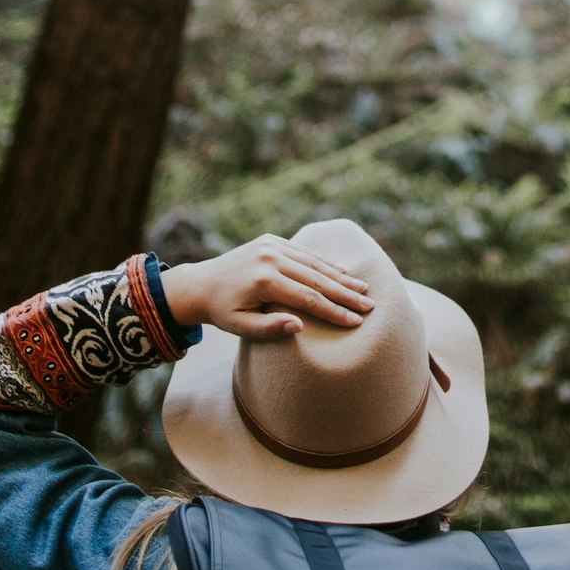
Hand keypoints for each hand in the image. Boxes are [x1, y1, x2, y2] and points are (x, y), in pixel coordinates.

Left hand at [161, 235, 373, 340]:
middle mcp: (270, 258)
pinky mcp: (271, 240)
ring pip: (313, 263)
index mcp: (264, 281)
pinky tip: (342, 271)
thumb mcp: (239, 327)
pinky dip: (323, 262)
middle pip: (316, 278)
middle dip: (345, 294)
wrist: (200, 284)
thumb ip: (269, 329)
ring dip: (340, 276)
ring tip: (363, 289)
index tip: (355, 321)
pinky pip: (303, 252)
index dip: (334, 311)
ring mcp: (271, 246)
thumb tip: (300, 326)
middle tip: (369, 305)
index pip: (308, 298)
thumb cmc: (222, 312)